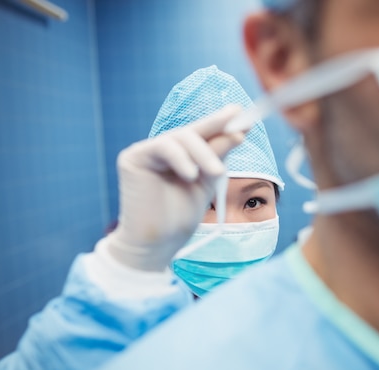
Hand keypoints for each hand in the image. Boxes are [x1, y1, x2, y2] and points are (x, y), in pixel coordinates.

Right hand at [106, 105, 243, 270]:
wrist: (157, 243)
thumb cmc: (180, 216)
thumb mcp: (208, 182)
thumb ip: (218, 156)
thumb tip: (237, 132)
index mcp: (182, 154)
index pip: (203, 133)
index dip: (223, 123)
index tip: (245, 117)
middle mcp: (164, 149)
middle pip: (193, 130)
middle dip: (217, 127)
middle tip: (238, 128)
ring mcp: (148, 151)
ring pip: (181, 137)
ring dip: (204, 153)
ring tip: (218, 174)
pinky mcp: (133, 157)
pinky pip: (162, 147)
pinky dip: (181, 158)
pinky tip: (191, 175)